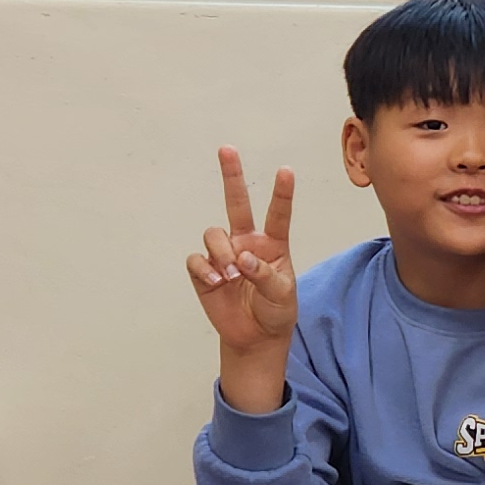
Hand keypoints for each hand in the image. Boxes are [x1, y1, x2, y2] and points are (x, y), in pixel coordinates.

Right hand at [190, 149, 299, 410]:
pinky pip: (197, 259)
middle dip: (231, 175)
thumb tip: (242, 259)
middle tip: (227, 149)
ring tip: (232, 277)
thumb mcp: (282, 295)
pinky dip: (206, 270)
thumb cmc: (276, 310)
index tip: (286, 170)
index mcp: (273, 244)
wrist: (255, 336)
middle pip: (236, 203)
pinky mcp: (205, 271)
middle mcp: (247, 242)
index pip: (278, 214)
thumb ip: (265, 275)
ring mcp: (224, 255)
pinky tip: (218, 284)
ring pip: (214, 234)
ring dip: (221, 253)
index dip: (281, 193)